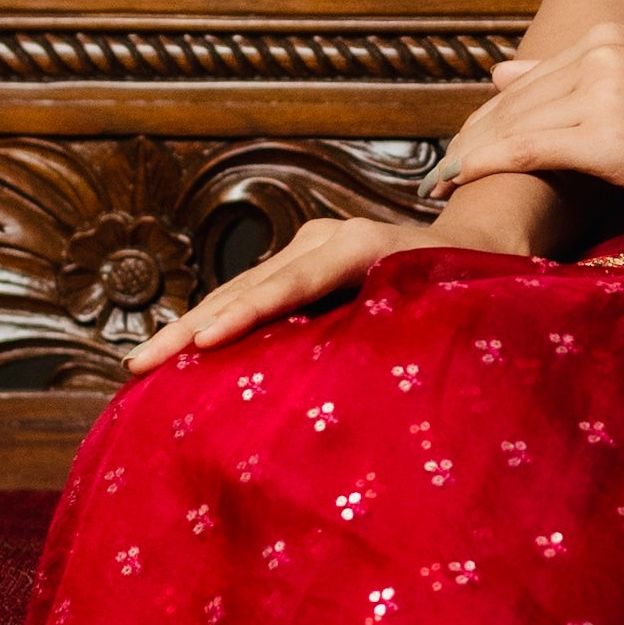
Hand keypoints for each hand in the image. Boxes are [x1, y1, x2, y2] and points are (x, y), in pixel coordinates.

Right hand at [124, 181, 539, 379]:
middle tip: (141, 365)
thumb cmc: (470, 290)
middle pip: (248, 286)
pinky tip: (178, 353)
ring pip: (240, 290)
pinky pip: (250, 294)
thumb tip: (361, 388)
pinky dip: (213, 322)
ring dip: (191, 327)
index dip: (245, 314)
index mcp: (362, 245)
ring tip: (141, 365)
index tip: (203, 342)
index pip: (290, 284)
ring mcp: (311, 244)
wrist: (482, 249)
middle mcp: (328, 237)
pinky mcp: (303, 260)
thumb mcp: (444, 312)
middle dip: (191, 326)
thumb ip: (402, 334)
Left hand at [440, 19, 623, 231]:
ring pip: (514, 124)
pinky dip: (489, 166)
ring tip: (436, 187)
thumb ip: (570, 82)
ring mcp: (607, 89)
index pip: (522, 85)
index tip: (448, 155)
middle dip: (466, 142)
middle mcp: (603, 53)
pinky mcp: (612, 133)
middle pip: (511, 104)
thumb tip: (500, 71)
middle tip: (429, 179)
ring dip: (468, 157)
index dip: (479, 121)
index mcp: (608, 41)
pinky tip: (460, 183)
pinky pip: (531, 148)